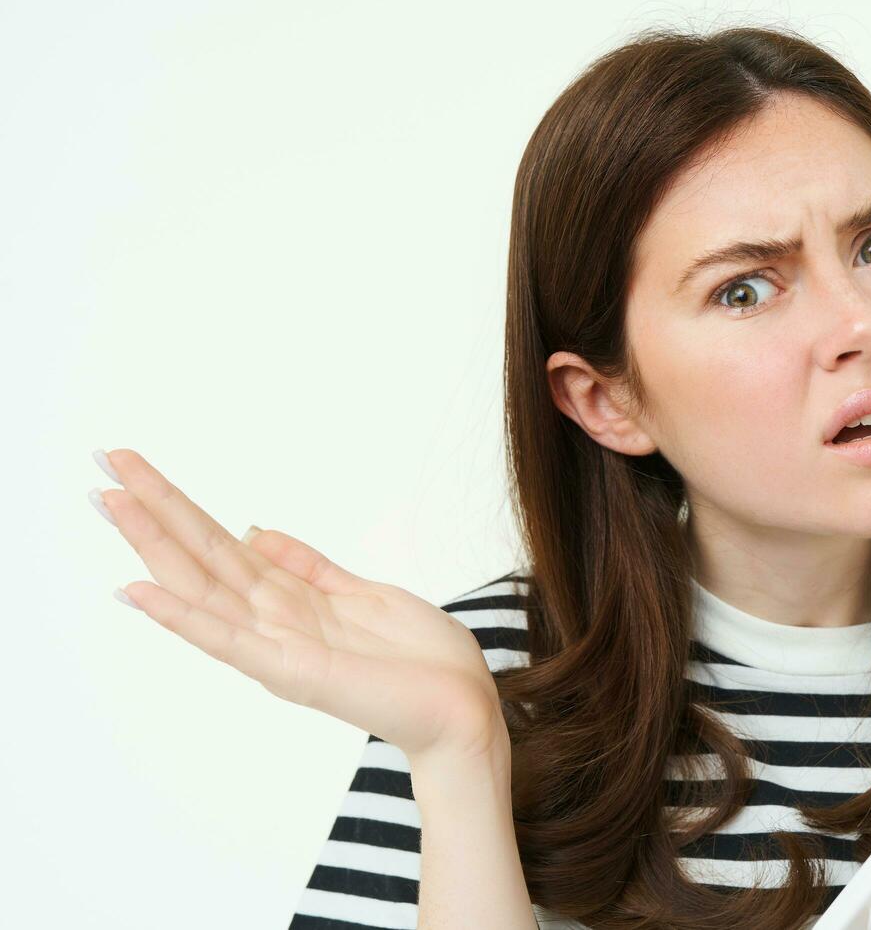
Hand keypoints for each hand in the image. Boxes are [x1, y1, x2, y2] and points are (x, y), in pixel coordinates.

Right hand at [88, 448, 509, 763]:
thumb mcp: (365, 593)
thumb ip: (309, 567)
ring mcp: (278, 646)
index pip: (222, 543)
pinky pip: (229, 641)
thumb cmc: (422, 658)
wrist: (464, 709)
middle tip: (104, 463)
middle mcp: (275, 620)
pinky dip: (183, 617)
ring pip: (202, 586)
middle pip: (202, 555)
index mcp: (292, 598)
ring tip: (111, 504)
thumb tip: (257, 530)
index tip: (135, 466)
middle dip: (155, 509)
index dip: (180, 505)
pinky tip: (141, 591)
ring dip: (155, 546)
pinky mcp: (294, 673)